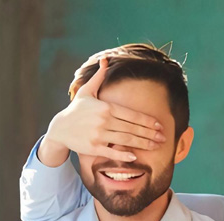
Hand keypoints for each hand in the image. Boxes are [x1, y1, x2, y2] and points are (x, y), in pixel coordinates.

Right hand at [37, 57, 165, 166]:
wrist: (60, 128)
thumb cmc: (76, 109)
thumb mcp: (86, 91)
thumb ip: (99, 77)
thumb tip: (106, 59)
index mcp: (106, 107)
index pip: (132, 115)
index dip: (147, 121)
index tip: (159, 125)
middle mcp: (104, 121)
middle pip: (132, 128)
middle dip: (150, 133)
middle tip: (163, 137)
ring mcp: (99, 135)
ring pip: (126, 140)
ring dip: (143, 143)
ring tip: (156, 146)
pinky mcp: (93, 148)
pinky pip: (111, 152)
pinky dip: (123, 155)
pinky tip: (134, 157)